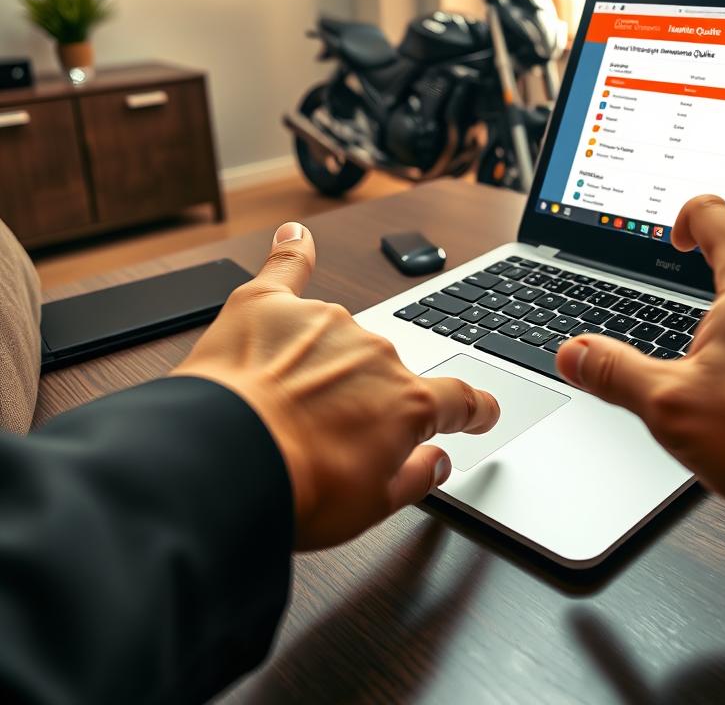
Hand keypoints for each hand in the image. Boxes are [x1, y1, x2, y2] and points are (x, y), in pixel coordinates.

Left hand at [173, 222, 499, 549]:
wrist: (223, 460)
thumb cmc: (295, 488)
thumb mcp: (371, 508)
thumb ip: (415, 478)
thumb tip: (436, 463)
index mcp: (407, 403)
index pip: (459, 400)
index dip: (476, 409)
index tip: (481, 411)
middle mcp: (375, 353)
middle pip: (384, 371)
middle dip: (363, 399)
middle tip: (327, 438)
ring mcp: (325, 322)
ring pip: (338, 336)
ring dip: (322, 361)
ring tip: (284, 403)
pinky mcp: (270, 305)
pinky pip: (288, 268)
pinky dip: (294, 252)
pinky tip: (296, 236)